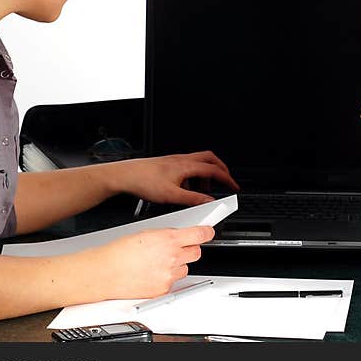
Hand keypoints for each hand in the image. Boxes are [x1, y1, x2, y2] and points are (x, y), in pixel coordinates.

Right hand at [92, 226, 214, 298]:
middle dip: (190, 248)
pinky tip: (152, 273)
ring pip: (185, 268)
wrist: (106, 272)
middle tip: (178, 248)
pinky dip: (167, 278)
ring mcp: (169, 275)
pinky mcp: (164, 289)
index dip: (207, 232)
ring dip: (177, 264)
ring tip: (158, 262)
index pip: (198, 234)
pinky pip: (174, 282)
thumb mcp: (146, 233)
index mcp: (168, 239)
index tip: (209, 232)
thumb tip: (177, 236)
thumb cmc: (120, 252)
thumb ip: (166, 235)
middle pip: (196, 252)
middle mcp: (172, 257)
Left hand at [111, 151, 239, 206]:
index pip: (213, 170)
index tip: (234, 185)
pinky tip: (186, 189)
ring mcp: (174, 160)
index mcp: (186, 166)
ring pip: (198, 162)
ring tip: (204, 190)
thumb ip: (193, 199)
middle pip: (209, 159)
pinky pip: (187, 166)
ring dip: (205, 174)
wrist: (126, 175)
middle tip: (226, 180)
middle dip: (220, 169)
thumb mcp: (171, 195)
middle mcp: (182, 160)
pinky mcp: (168, 164)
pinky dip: (193, 176)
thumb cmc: (144, 182)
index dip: (226, 178)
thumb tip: (209, 201)